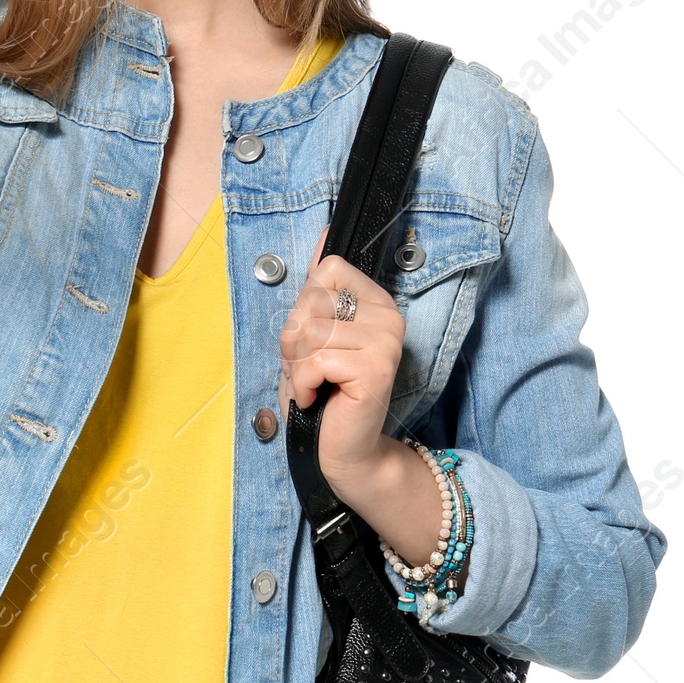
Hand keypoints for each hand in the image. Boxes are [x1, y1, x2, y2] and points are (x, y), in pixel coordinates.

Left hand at [277, 224, 406, 498]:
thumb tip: (324, 233)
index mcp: (377, 302)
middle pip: (312, 299)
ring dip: (298, 364)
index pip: (327, 269)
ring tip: (314, 383)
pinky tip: (317, 398)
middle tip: (311, 369)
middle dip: (294, 339)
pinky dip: (304, 382)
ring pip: (310, 330)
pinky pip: (316, 359)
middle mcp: (389, 317)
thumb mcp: (312, 333)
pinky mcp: (376, 369)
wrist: (341, 449)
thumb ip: (319, 287)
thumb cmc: (323, 392)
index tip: (314, 339)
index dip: (304, 307)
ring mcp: (386, 343)